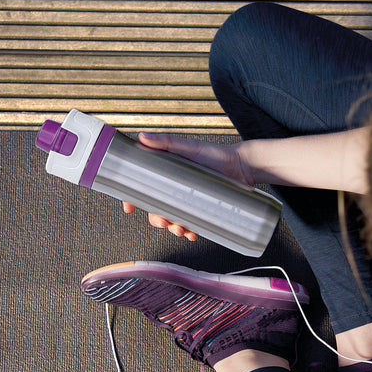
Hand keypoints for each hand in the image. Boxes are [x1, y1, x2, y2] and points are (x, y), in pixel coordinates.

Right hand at [122, 132, 252, 240]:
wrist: (242, 168)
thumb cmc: (215, 154)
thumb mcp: (189, 147)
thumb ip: (166, 142)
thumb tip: (142, 137)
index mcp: (165, 173)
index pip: (143, 187)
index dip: (133, 198)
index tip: (129, 208)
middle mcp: (174, 188)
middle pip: (155, 208)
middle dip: (156, 219)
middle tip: (164, 222)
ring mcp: (187, 200)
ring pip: (172, 219)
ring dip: (172, 228)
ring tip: (180, 229)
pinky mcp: (200, 210)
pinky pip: (190, 224)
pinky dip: (189, 231)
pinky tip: (192, 233)